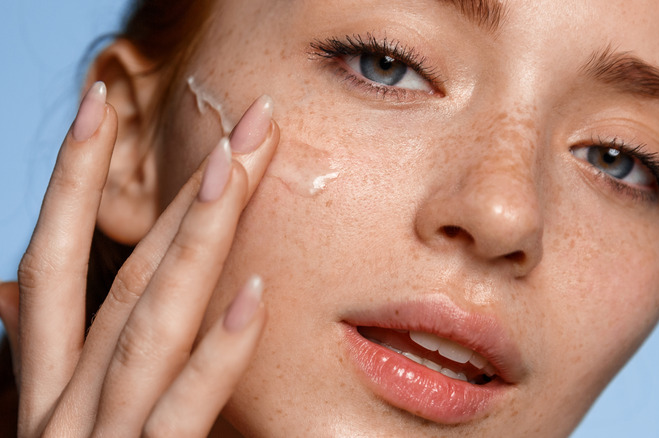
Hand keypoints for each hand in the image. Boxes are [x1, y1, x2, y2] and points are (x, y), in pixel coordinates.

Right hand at [0, 81, 278, 436]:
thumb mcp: (42, 419)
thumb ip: (42, 357)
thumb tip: (5, 290)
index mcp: (46, 379)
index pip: (56, 256)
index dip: (73, 177)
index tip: (102, 103)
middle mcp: (61, 398)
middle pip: (119, 270)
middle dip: (176, 190)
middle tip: (237, 119)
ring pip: (148, 322)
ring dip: (196, 242)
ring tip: (237, 172)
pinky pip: (180, 411)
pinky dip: (215, 354)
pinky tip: (255, 297)